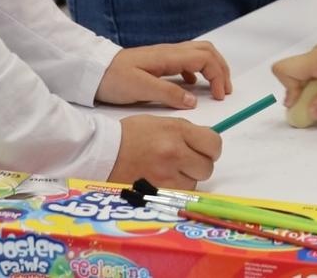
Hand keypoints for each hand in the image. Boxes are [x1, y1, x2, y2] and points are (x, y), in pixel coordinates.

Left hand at [96, 41, 232, 108]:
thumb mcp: (140, 89)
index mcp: (169, 56)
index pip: (206, 58)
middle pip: (207, 51)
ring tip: (216, 88)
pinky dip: (197, 71)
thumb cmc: (114, 79)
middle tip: (225, 90)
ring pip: (198, 54)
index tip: (220, 96)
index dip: (218, 75)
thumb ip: (168, 94)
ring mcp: (165, 56)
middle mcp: (170, 52)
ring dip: (212, 68)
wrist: (92, 71)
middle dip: (221, 68)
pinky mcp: (158, 63)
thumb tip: (194, 100)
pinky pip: (186, 61)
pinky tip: (192, 86)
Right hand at [107, 114, 221, 189]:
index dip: (211, 148)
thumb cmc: (130, 134)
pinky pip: (178, 194)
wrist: (102, 151)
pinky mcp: (157, 192)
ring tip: (169, 170)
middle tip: (186, 161)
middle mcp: (175, 153)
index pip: (214, 144)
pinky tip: (161, 180)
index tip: (204, 149)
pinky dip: (174, 189)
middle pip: (207, 167)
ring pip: (194, 183)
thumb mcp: (161, 122)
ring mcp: (166, 175)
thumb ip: (185, 132)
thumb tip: (205, 143)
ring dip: (186, 179)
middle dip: (199, 165)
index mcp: (177, 131)